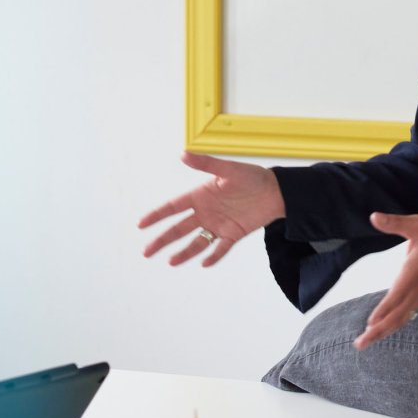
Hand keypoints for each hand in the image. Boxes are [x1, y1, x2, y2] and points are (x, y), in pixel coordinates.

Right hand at [138, 152, 284, 268]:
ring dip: (184, 252)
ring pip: (196, 242)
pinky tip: (203, 263)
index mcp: (200, 196)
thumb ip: (206, 164)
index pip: (173, 207)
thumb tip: (183, 154)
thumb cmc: (252, 177)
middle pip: (179, 228)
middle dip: (162, 239)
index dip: (157, 215)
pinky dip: (213, 256)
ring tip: (170, 262)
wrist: (276, 191)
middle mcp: (206, 212)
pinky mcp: (233, 234)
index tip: (141, 224)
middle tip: (146, 251)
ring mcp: (218, 225)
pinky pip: (220, 248)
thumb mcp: (228, 170)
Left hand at [354, 214, 417, 349]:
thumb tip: (373, 217)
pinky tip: (384, 329)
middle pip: (396, 315)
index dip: (383, 310)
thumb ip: (394, 223)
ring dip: (384, 330)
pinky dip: (394, 323)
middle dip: (377, 331)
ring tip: (365, 342)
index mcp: (414, 272)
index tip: (370, 324)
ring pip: (402, 317)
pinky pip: (408, 314)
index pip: (396, 296)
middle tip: (358, 345)